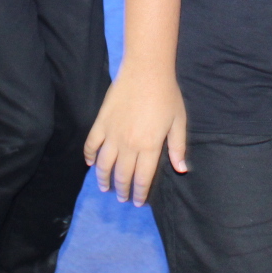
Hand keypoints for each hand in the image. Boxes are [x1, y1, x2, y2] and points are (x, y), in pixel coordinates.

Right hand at [84, 67, 188, 206]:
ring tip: (105, 187)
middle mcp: (129, 144)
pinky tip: (91, 164)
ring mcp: (112, 134)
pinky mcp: (101, 122)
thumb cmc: (167, 95)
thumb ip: (178, 147)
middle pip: (122, 174)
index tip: (138, 202)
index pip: (142, 178)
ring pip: (104, 164)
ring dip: (103, 179)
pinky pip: (92, 144)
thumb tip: (181, 169)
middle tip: (122, 197)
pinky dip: (89, 156)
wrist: (146, 70)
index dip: (140, 193)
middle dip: (122, 190)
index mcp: (149, 146)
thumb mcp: (179, 121)